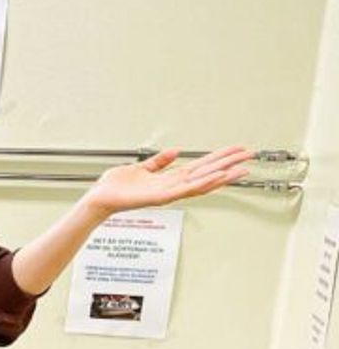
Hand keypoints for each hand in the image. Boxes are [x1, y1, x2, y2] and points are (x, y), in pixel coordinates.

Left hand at [80, 146, 252, 215]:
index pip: (201, 166)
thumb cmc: (116, 187)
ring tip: (240, 169)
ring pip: (201, 183)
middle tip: (249, 156)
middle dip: (229, 164)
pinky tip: (215, 178)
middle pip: (207, 173)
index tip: (236, 150)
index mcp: (169, 178)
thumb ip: (158, 162)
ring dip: (221, 176)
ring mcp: (167, 193)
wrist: (99, 197)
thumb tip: (174, 152)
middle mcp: (172, 186)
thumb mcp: (140, 169)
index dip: (219, 158)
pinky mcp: (159, 197)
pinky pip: (183, 190)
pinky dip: (200, 184)